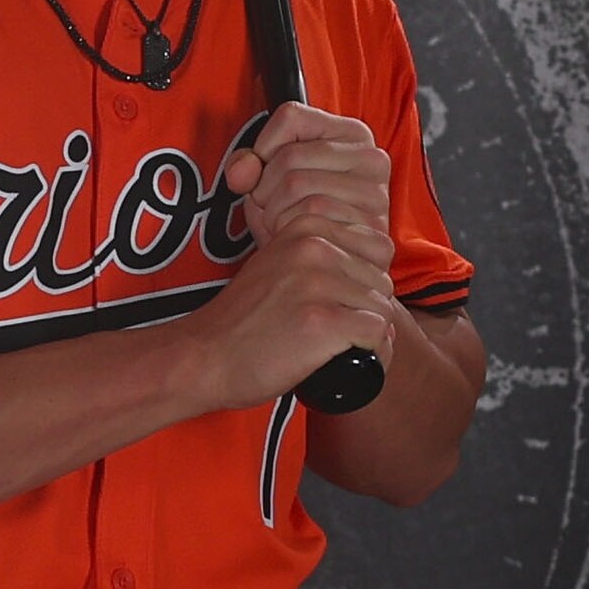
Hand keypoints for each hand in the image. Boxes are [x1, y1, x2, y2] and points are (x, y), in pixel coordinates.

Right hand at [182, 103, 398, 410]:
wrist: (205, 356)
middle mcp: (313, 247)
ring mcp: (317, 283)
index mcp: (305, 226)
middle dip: (370, 310)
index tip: (344, 302)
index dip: (368, 279)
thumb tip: (376, 268)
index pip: (377, 247)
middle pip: (381, 280)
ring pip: (382, 309)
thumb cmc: (244, 320)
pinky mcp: (322, 321)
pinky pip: (378, 335)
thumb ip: (313, 252)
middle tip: (342, 333)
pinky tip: (355, 362)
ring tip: (346, 350)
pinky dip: (376, 354)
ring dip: (374, 337)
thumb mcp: (277, 263)